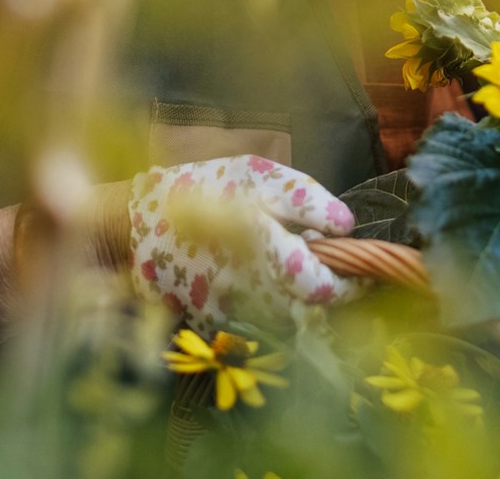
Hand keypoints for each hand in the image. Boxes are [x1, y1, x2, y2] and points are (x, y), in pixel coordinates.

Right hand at [128, 155, 359, 332]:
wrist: (133, 224)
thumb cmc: (201, 188)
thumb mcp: (256, 175)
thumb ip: (306, 201)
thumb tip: (347, 226)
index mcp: (265, 251)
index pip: (325, 288)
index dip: (353, 283)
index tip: (366, 268)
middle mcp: (251, 292)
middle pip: (310, 312)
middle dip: (329, 293)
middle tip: (334, 265)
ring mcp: (231, 315)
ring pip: (286, 322)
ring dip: (300, 301)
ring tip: (293, 266)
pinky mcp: (214, 325)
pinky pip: (257, 325)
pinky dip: (270, 307)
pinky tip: (260, 278)